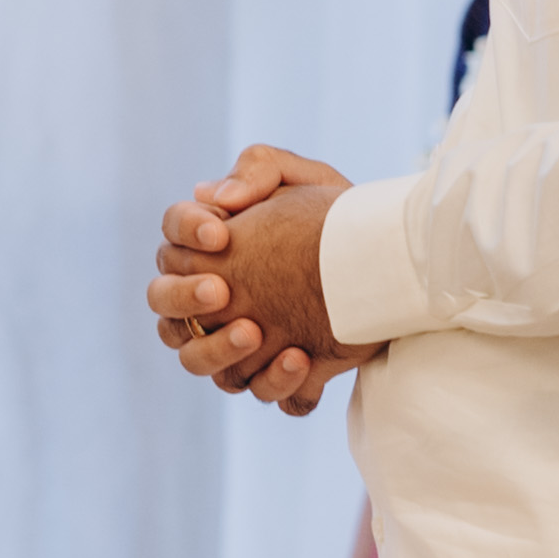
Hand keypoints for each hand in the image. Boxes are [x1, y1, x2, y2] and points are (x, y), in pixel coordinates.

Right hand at [147, 146, 378, 413]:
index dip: (185, 235)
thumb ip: (261, 168)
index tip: (221, 235)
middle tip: (222, 290)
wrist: (394, 267)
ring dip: (216, 351)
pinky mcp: (275, 374)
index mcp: (207, 246)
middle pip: (163, 302)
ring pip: (194, 359)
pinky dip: (272, 382)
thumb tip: (212, 194)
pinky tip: (301, 359)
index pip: (172, 234)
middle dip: (184, 298)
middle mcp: (206, 298)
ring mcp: (234, 340)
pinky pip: (257, 389)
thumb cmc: (341, 220)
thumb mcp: (310, 180)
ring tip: (255, 333)